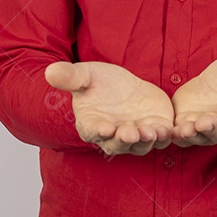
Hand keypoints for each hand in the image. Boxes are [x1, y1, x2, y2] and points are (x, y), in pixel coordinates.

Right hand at [45, 61, 173, 155]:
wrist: (124, 86)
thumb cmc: (100, 83)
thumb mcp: (85, 75)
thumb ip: (70, 77)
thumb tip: (49, 71)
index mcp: (92, 124)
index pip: (94, 131)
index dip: (99, 131)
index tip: (105, 128)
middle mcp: (113, 136)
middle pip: (118, 144)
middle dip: (124, 140)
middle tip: (129, 133)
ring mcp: (135, 136)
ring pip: (141, 145)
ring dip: (145, 141)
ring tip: (150, 131)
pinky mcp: (154, 130)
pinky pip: (160, 139)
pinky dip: (163, 137)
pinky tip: (166, 130)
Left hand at [170, 43, 216, 146]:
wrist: (216, 80)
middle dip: (213, 129)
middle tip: (204, 121)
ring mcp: (206, 130)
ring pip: (200, 138)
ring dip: (193, 135)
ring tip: (186, 127)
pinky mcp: (188, 126)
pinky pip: (182, 136)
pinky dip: (177, 135)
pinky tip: (171, 129)